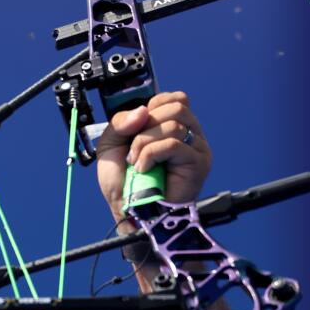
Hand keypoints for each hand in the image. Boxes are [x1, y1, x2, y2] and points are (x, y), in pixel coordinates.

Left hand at [96, 91, 211, 220]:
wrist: (128, 211)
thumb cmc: (123, 182)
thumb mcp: (111, 144)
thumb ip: (121, 121)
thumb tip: (142, 110)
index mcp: (175, 127)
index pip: (175, 98)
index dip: (152, 108)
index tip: (136, 131)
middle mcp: (191, 135)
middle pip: (176, 106)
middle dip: (146, 126)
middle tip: (135, 149)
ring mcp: (197, 149)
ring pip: (173, 124)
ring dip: (144, 143)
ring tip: (137, 163)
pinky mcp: (198, 163)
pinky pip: (173, 143)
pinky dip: (150, 154)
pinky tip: (144, 168)